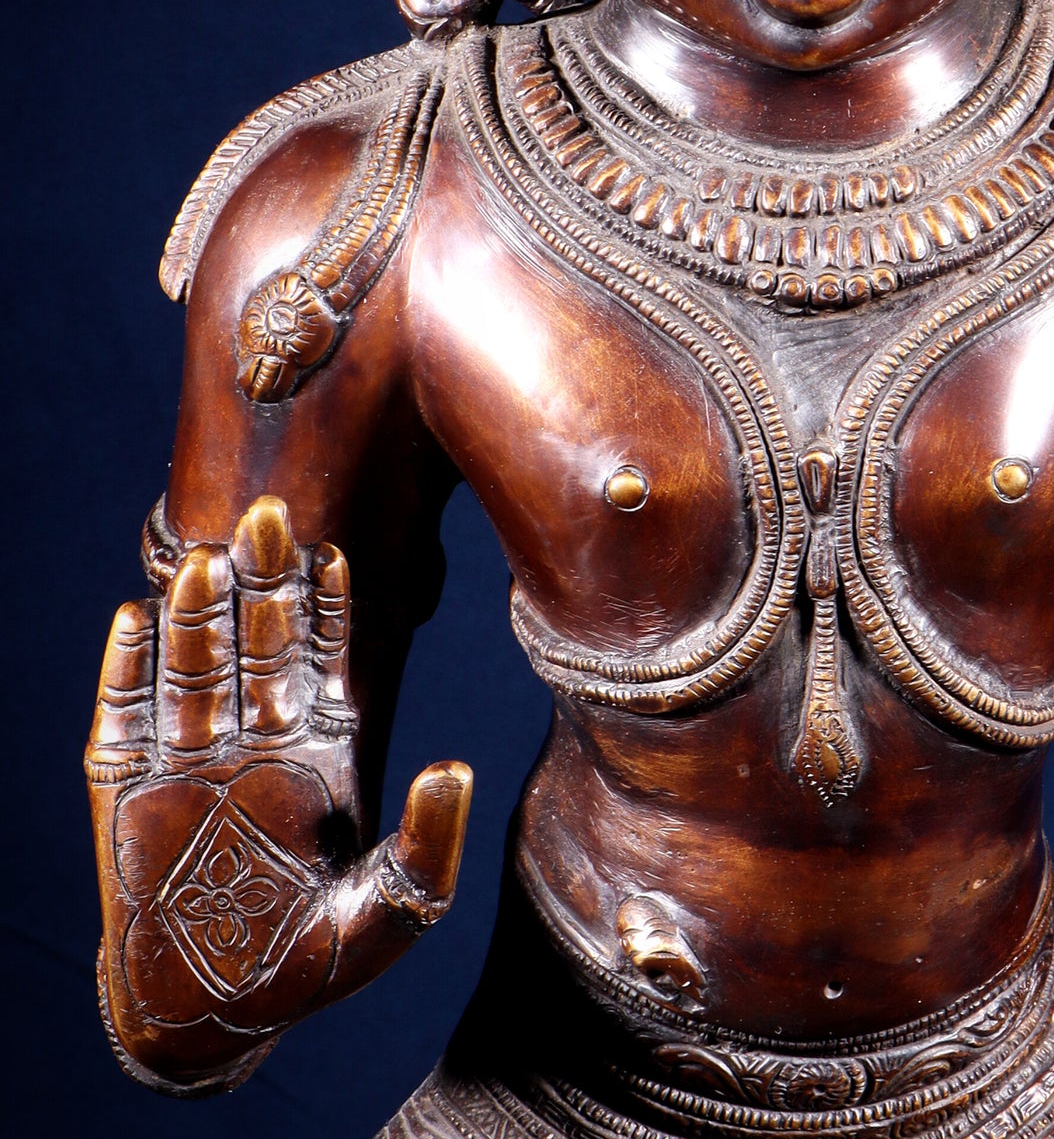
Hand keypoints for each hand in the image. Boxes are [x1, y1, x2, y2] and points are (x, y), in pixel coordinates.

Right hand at [85, 495, 471, 1092]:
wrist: (214, 1012)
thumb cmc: (310, 964)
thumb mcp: (394, 912)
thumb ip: (429, 844)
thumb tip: (457, 769)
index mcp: (317, 751)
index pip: (322, 660)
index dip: (325, 609)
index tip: (334, 552)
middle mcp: (252, 741)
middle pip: (256, 644)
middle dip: (262, 583)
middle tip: (267, 515)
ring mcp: (186, 760)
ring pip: (193, 667)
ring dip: (197, 614)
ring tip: (202, 559)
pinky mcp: (124, 791)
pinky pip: (123, 716)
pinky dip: (126, 671)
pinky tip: (133, 619)